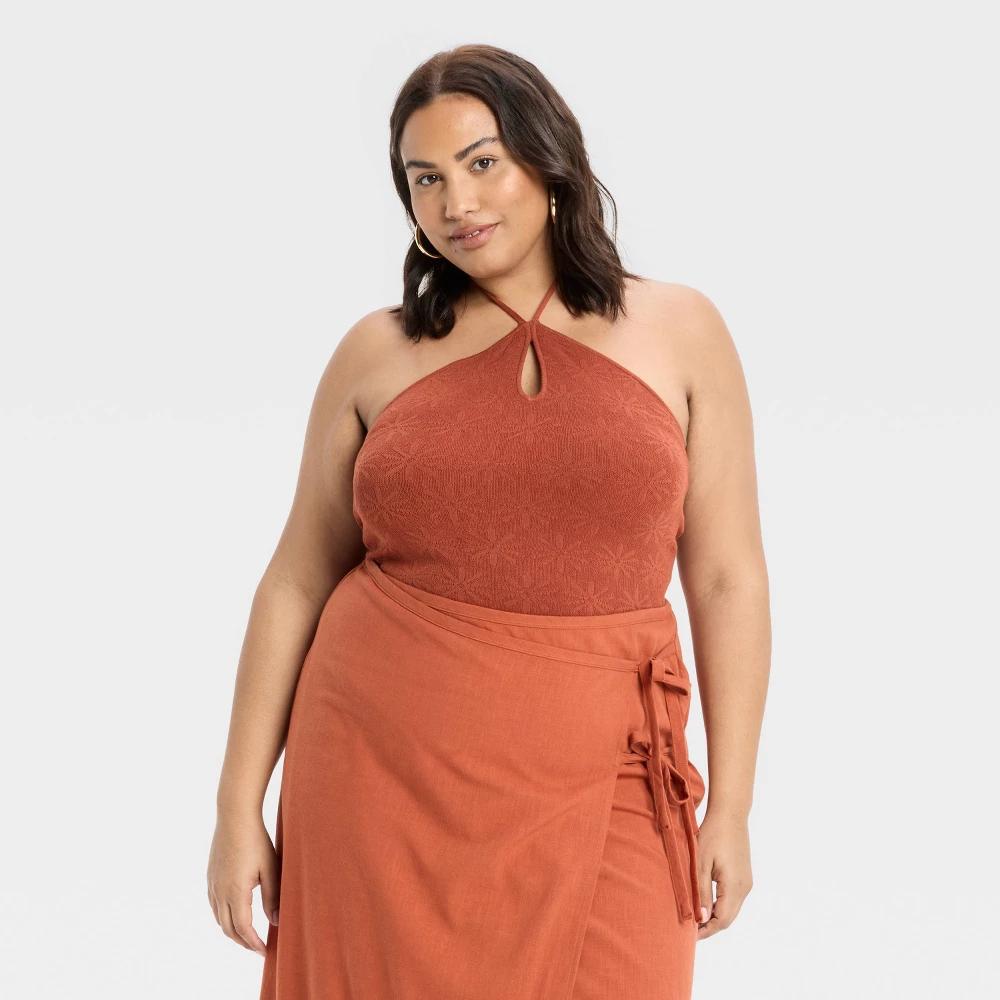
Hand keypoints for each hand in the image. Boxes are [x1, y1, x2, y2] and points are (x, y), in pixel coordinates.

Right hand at [207, 812, 279, 956]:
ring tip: (248, 936)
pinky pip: (214, 906)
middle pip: (228, 929)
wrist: (234, 816)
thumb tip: (275, 922)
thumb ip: (273, 897)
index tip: (265, 952)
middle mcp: (219, 892)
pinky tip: (234, 915)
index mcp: (235, 892)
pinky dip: (224, 918)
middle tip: (258, 948)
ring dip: (232, 931)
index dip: (254, 943)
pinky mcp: (210, 877)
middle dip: (243, 942)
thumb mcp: (270, 869)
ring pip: (219, 919)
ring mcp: (212, 884)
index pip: (243, 928)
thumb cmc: (257, 840)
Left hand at [695, 810, 752, 939]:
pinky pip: (733, 898)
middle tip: (689, 929)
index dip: (706, 930)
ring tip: (695, 916)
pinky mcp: (744, 876)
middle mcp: (744, 888)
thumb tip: (701, 919)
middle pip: (728, 918)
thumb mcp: (701, 863)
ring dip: (715, 916)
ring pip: (731, 909)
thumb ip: (700, 892)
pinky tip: (705, 901)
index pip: (722, 920)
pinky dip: (720, 905)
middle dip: (710, 926)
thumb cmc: (713, 834)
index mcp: (734, 886)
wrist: (731, 813)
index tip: (689, 935)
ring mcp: (746, 882)